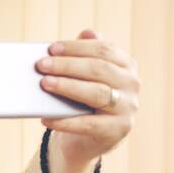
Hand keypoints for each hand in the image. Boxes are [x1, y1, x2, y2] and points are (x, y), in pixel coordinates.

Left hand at [36, 29, 139, 163]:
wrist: (90, 141)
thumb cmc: (84, 103)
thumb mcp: (87, 79)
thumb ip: (87, 56)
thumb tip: (86, 32)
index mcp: (126, 66)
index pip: (104, 50)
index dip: (76, 48)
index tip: (51, 48)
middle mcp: (132, 84)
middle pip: (99, 69)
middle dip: (67, 65)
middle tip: (41, 65)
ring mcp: (127, 108)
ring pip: (96, 93)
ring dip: (67, 87)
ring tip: (44, 84)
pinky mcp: (116, 130)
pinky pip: (88, 124)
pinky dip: (65, 121)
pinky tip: (46, 118)